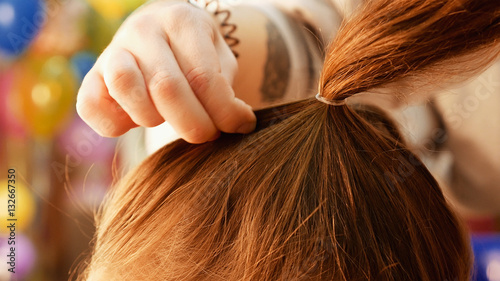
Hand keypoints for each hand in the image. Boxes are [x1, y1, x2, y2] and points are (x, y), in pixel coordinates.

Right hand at [76, 1, 255, 142]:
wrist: (160, 32)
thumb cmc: (196, 53)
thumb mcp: (220, 60)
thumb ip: (226, 90)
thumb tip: (238, 124)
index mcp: (181, 21)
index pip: (203, 78)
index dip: (224, 112)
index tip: (239, 126)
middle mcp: (143, 30)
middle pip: (166, 87)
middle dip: (195, 124)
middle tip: (208, 134)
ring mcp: (112, 50)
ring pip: (125, 88)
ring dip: (153, 118)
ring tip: (167, 118)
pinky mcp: (91, 76)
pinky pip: (91, 107)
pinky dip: (113, 125)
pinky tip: (136, 121)